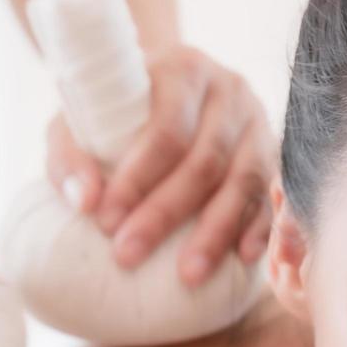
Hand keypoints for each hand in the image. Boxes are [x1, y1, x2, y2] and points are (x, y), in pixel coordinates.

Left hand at [47, 44, 275, 286]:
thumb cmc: (117, 106)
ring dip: (216, 231)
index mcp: (183, 71)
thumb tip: (84, 203)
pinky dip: (260, 228)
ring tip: (188, 275)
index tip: (105, 222)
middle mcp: (228, 91)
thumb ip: (71, 155)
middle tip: (129, 255)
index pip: (165, 131)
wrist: (164, 82)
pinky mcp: (274, 152)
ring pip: (246, 181)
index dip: (137, 180)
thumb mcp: (80, 117)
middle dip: (166, 213)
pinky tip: (243, 259)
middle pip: (205, 160)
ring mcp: (258, 121)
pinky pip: (273, 195)